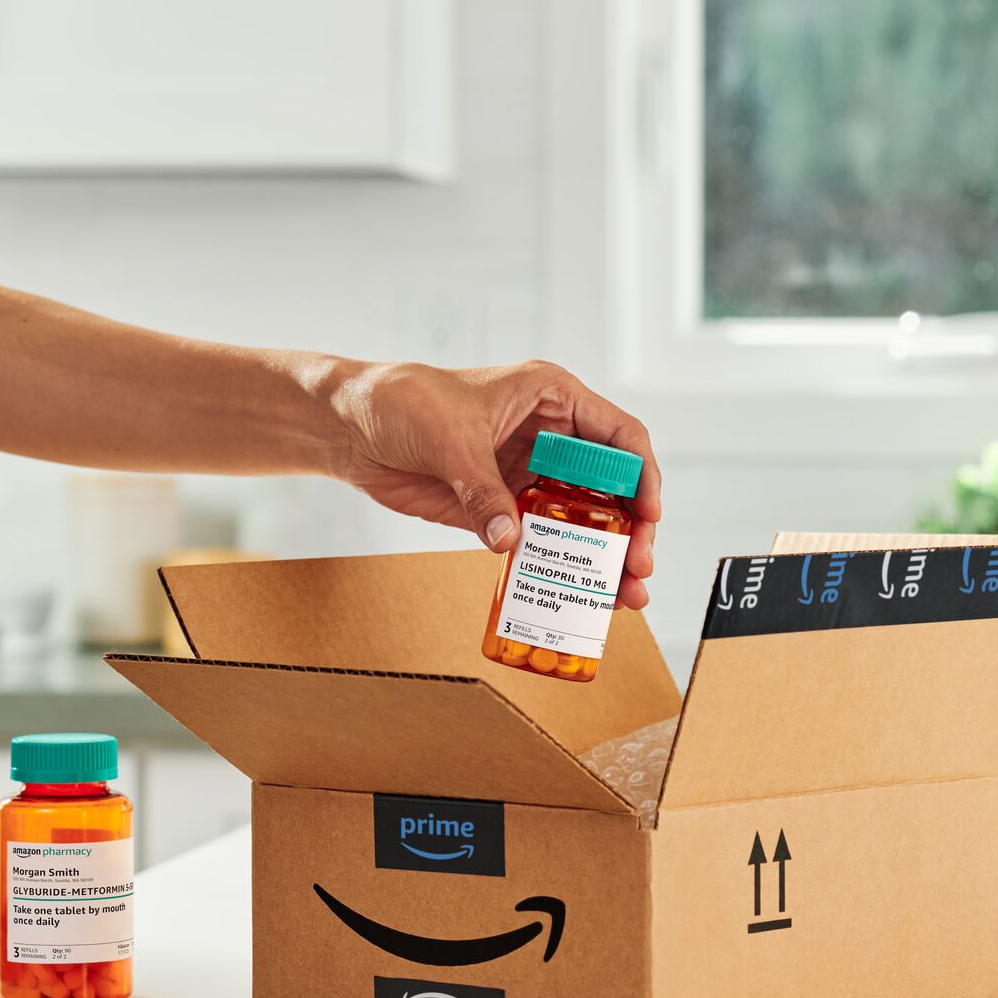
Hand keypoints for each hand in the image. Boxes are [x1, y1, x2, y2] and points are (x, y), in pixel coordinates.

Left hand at [330, 360, 660, 608]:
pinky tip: (578, 596)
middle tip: (636, 570)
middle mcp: (551, 438)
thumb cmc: (402, 402)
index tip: (648, 515)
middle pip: (611, 486)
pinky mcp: (503, 508)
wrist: (349, 427)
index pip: (619, 436)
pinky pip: (544, 542)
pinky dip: (562, 568)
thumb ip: (483, 491)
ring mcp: (529, 476)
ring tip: (621, 597)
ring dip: (604, 558)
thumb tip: (510, 540)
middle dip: (631, 530)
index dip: (642, 475)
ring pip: (584, 520)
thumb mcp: (449, 439)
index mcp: (552, 399)